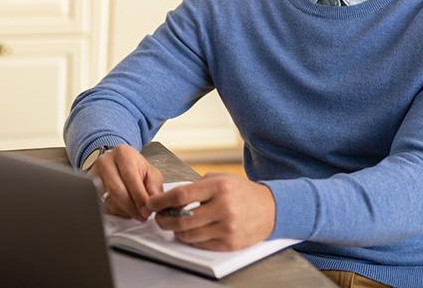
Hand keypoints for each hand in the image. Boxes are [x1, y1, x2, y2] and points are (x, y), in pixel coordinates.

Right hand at [89, 145, 163, 220]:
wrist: (119, 163)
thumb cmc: (135, 168)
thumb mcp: (151, 173)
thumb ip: (154, 188)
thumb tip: (152, 205)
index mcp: (122, 153)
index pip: (130, 177)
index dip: (139, 196)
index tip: (147, 209)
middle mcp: (105, 162)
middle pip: (117, 190)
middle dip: (132, 207)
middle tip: (142, 215)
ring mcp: (95, 174)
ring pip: (109, 200)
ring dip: (125, 211)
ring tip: (135, 211)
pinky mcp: (89, 188)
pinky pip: (103, 206)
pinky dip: (116, 211)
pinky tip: (125, 208)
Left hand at [148, 173, 274, 250]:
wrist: (270, 208)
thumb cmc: (241, 192)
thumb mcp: (220, 178)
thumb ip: (196, 186)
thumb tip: (169, 197)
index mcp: (219, 187)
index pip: (181, 195)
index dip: (161, 201)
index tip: (151, 203)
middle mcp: (223, 207)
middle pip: (182, 219)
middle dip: (164, 219)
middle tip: (159, 217)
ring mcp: (227, 227)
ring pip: (189, 235)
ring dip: (175, 231)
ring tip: (172, 224)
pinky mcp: (230, 243)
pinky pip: (201, 244)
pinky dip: (190, 239)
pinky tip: (188, 232)